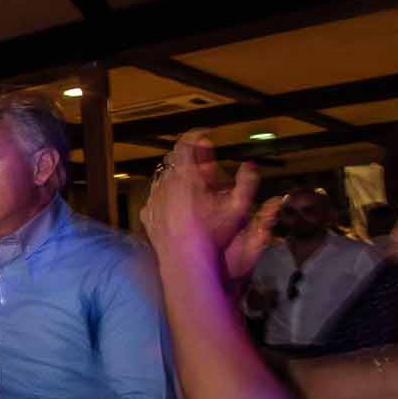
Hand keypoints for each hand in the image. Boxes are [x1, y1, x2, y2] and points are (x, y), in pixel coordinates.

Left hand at [142, 130, 282, 283]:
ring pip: (163, 177)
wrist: (186, 263)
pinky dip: (166, 194)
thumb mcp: (238, 208)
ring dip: (177, 176)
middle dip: (188, 157)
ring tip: (193, 182)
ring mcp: (154, 199)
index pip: (185, 145)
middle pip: (173, 160)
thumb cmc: (214, 235)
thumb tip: (250, 165)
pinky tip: (178, 202)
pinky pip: (155, 197)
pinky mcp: (147, 215)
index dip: (194, 137)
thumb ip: (246, 184)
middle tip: (202, 161)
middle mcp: (166, 184)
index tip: (203, 136)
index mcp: (186, 176)